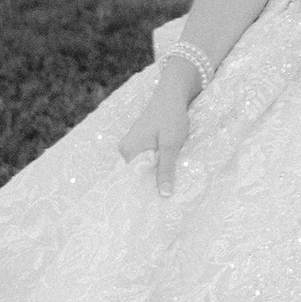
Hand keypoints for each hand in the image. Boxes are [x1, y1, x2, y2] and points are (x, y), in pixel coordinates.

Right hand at [117, 72, 198, 200]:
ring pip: (145, 168)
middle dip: (153, 185)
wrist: (173, 95)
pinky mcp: (143, 143)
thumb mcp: (171, 145)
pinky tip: (170, 172)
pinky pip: (149, 160)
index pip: (133, 180)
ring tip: (171, 189)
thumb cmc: (171, 117)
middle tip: (169, 200)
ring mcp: (134, 146)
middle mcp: (127, 149)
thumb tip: (164, 195)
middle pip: (139, 174)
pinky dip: (159, 166)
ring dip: (157, 175)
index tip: (158, 207)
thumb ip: (166, 169)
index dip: (146, 192)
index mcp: (129, 151)